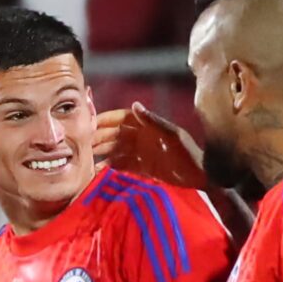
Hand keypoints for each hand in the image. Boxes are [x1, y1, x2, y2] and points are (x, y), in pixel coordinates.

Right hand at [93, 102, 207, 189]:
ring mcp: (140, 153)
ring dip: (101, 154)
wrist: (200, 177)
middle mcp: (141, 137)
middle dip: (99, 138)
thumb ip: (153, 121)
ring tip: (86, 160)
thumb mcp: (172, 135)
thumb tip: (135, 104)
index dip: (106, 119)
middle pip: (114, 135)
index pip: (122, 118)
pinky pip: (121, 166)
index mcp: (147, 125)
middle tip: (82, 146)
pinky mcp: (141, 169)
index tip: (90, 124)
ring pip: (115, 151)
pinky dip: (110, 169)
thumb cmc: (189, 153)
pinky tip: (97, 172)